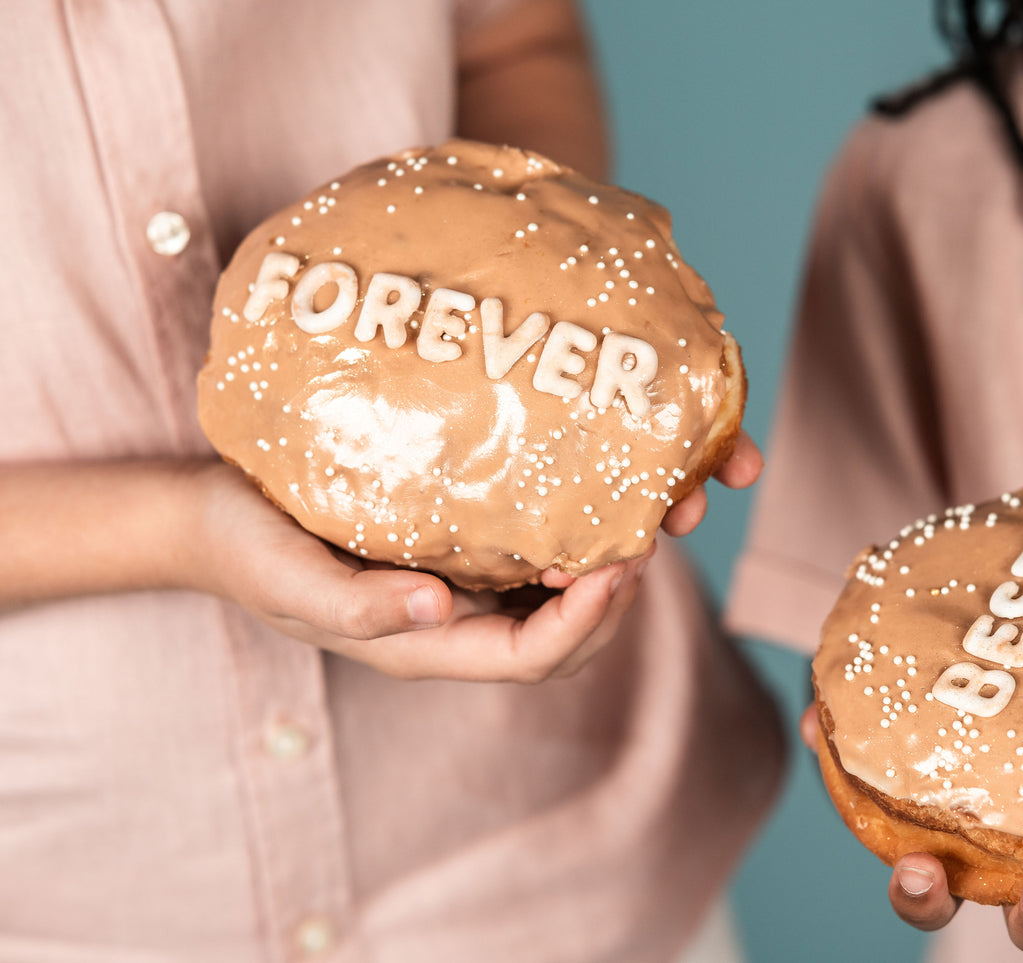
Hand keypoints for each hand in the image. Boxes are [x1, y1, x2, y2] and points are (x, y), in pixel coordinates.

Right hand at [187, 433, 760, 681]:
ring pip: (563, 593)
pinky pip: (538, 547)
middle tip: (652, 529)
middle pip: (568, 636)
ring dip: (614, 561)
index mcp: (428, 645)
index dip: (586, 621)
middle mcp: (461, 621)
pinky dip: (578, 526)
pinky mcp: (463, 540)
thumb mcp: (290, 580)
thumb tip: (440, 611)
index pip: (532, 657)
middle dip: (620, 594)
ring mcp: (466, 583)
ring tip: (645, 504)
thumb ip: (358, 606)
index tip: (618, 563)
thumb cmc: (247, 549)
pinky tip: (594, 480)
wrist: (213, 515)